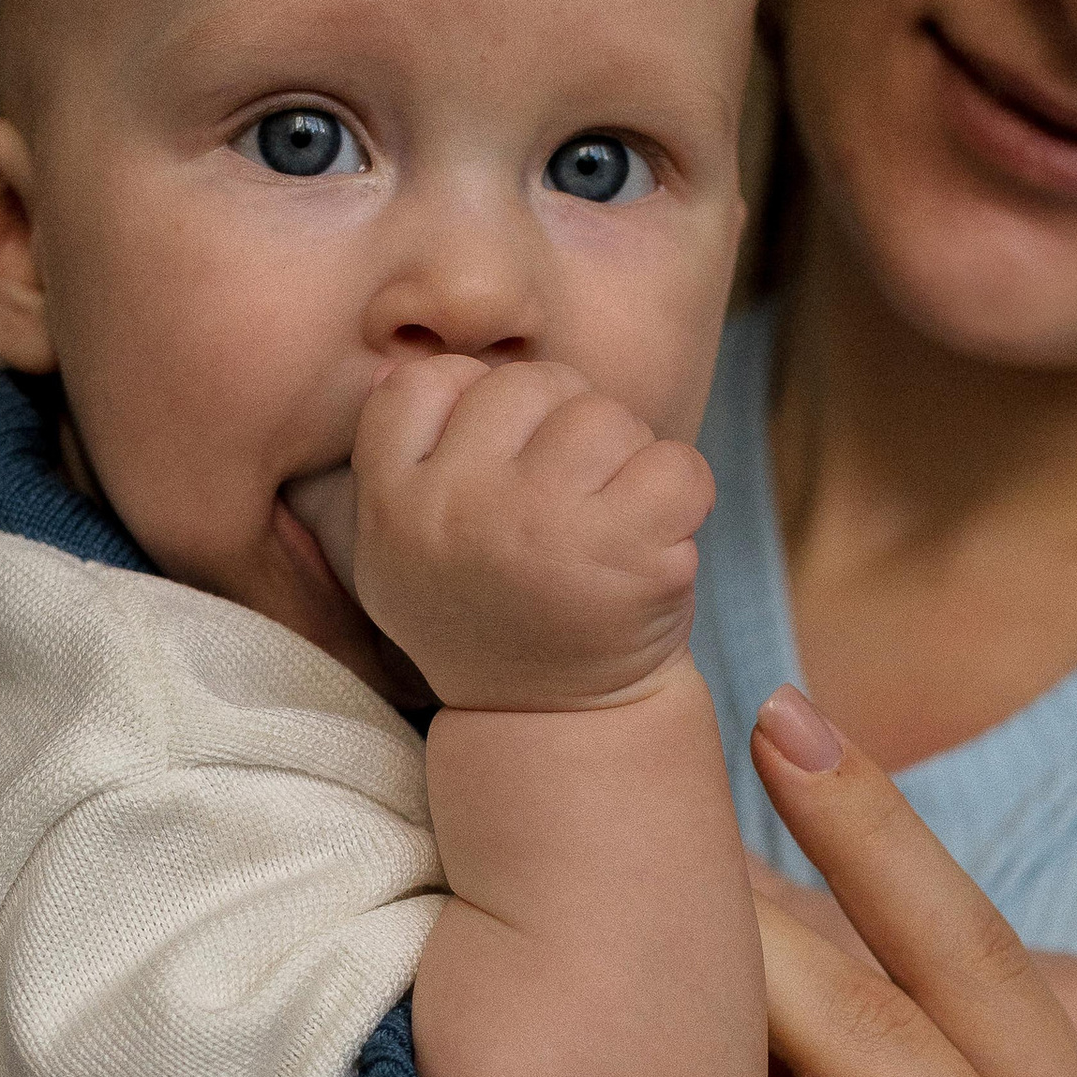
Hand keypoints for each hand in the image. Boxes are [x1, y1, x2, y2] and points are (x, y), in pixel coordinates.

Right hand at [338, 353, 712, 708]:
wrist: (556, 721)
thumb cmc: (490, 609)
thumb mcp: (402, 551)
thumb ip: (400, 458)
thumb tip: (399, 355)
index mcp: (394, 506)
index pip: (425, 381)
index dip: (474, 406)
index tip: (496, 465)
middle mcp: (459, 510)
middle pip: (530, 384)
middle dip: (562, 426)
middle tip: (565, 499)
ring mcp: (543, 529)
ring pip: (607, 416)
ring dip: (624, 459)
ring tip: (607, 522)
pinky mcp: (626, 554)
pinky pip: (677, 463)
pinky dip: (683, 494)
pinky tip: (655, 540)